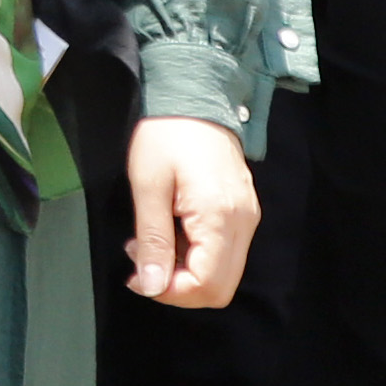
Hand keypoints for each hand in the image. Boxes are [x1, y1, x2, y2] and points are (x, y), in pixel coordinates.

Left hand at [125, 115, 258, 308]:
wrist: (195, 93)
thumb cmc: (167, 134)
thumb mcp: (148, 186)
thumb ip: (153, 240)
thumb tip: (151, 287)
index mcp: (220, 216)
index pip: (206, 285)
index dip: (171, 293)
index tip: (138, 276)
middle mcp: (243, 221)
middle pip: (220, 288)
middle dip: (179, 288)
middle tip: (143, 262)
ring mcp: (247, 215)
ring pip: (223, 273)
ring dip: (185, 272)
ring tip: (150, 242)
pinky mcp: (243, 209)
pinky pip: (225, 251)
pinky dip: (196, 255)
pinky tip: (170, 230)